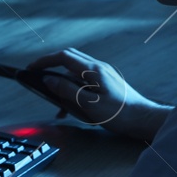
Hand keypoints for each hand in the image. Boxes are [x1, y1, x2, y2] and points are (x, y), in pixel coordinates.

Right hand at [22, 48, 169, 141]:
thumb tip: (49, 80)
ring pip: (76, 71)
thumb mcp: (89, 105)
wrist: (145, 119)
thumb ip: (67, 91)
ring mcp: (104, 74)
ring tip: (57, 103)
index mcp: (93, 70)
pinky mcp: (107, 83)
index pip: (63, 57)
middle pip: (69, 59)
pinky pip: (84, 81)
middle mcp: (98, 68)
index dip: (45, 61)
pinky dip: (74, 89)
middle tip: (38, 77)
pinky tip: (72, 107)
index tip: (32, 68)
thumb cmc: (121, 114)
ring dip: (63, 82)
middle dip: (51, 66)